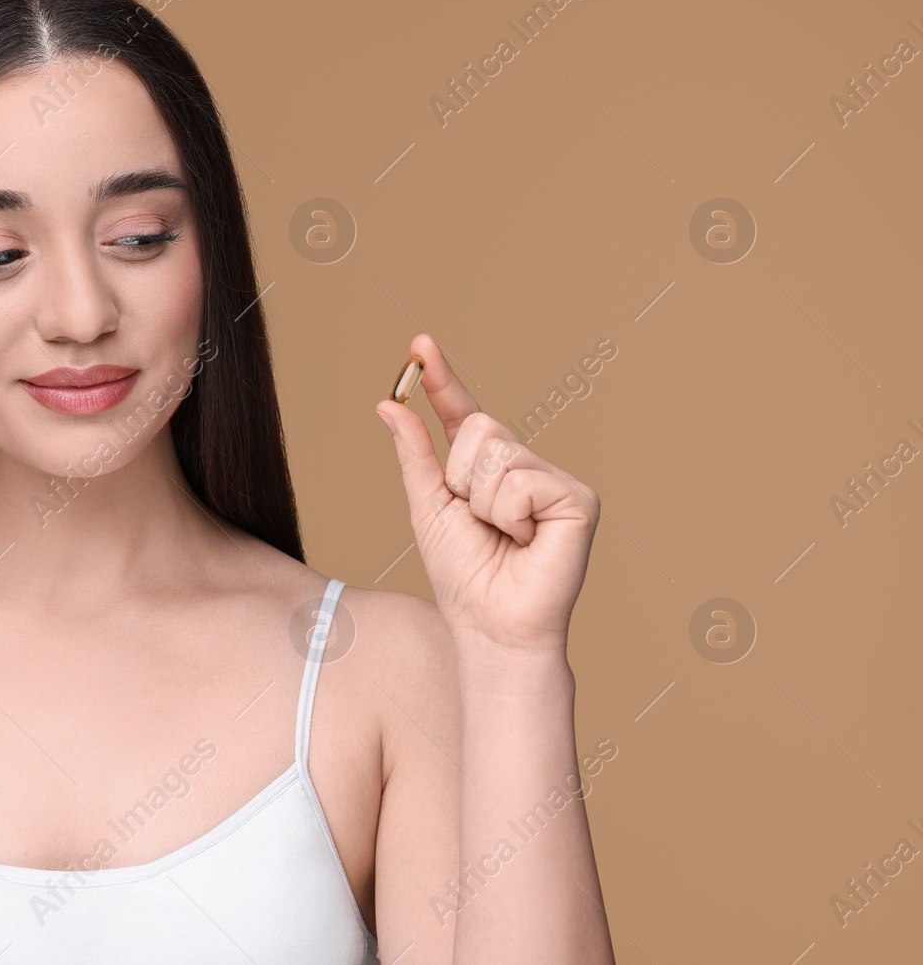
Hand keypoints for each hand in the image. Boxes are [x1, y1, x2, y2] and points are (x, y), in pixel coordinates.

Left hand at [374, 333, 600, 654]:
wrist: (491, 624)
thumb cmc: (464, 574)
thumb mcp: (428, 506)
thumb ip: (414, 455)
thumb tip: (389, 404)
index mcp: (488, 467)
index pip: (461, 412)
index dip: (441, 378)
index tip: (419, 343)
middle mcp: (525, 465)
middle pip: (477, 427)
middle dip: (460, 477)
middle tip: (479, 522)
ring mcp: (554, 479)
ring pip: (497, 452)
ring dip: (484, 501)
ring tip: (504, 535)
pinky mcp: (579, 498)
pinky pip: (522, 479)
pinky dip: (510, 514)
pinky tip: (527, 540)